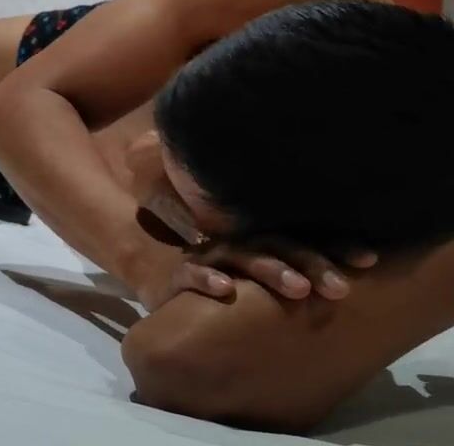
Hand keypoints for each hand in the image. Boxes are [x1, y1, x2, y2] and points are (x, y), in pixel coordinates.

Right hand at [144, 239, 377, 309]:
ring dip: (271, 270)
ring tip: (298, 291)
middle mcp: (240, 245)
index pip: (305, 238)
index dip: (336, 246)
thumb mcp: (267, 286)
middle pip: (279, 245)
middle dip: (312, 264)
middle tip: (340, 289)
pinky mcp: (180, 275)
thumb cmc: (229, 294)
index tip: (369, 260)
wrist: (167, 297)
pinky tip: (227, 290)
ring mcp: (209, 257)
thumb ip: (299, 282)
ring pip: (242, 255)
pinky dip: (207, 277)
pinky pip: (192, 272)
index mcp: (265, 244)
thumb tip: (355, 291)